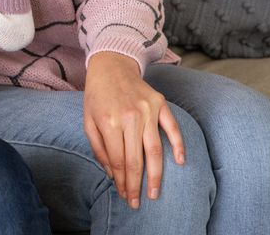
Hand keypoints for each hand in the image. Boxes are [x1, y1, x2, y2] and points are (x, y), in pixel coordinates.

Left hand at [83, 52, 185, 209]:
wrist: (111, 66)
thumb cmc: (97, 96)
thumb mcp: (88, 121)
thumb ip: (99, 148)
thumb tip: (112, 174)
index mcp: (109, 122)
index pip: (119, 160)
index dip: (122, 181)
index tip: (124, 196)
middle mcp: (130, 117)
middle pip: (136, 160)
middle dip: (137, 185)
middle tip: (137, 203)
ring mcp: (147, 110)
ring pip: (155, 150)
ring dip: (156, 175)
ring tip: (155, 193)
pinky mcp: (160, 104)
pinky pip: (172, 127)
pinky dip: (178, 145)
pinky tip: (181, 162)